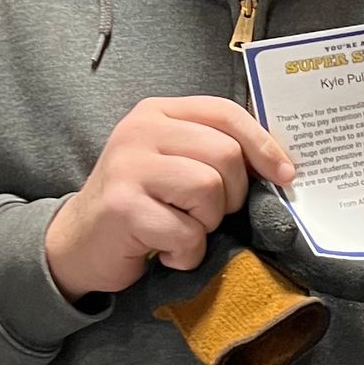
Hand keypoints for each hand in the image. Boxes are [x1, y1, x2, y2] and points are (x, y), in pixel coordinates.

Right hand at [46, 97, 293, 298]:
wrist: (79, 243)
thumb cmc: (141, 204)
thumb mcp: (174, 163)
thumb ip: (214, 152)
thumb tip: (280, 165)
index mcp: (158, 112)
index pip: (225, 113)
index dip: (263, 145)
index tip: (284, 175)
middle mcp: (140, 131)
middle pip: (225, 154)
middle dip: (231, 195)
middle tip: (207, 215)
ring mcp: (128, 167)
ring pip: (208, 190)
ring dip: (206, 224)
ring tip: (181, 229)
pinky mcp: (122, 207)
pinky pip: (185, 232)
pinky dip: (186, 252)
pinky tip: (165, 250)